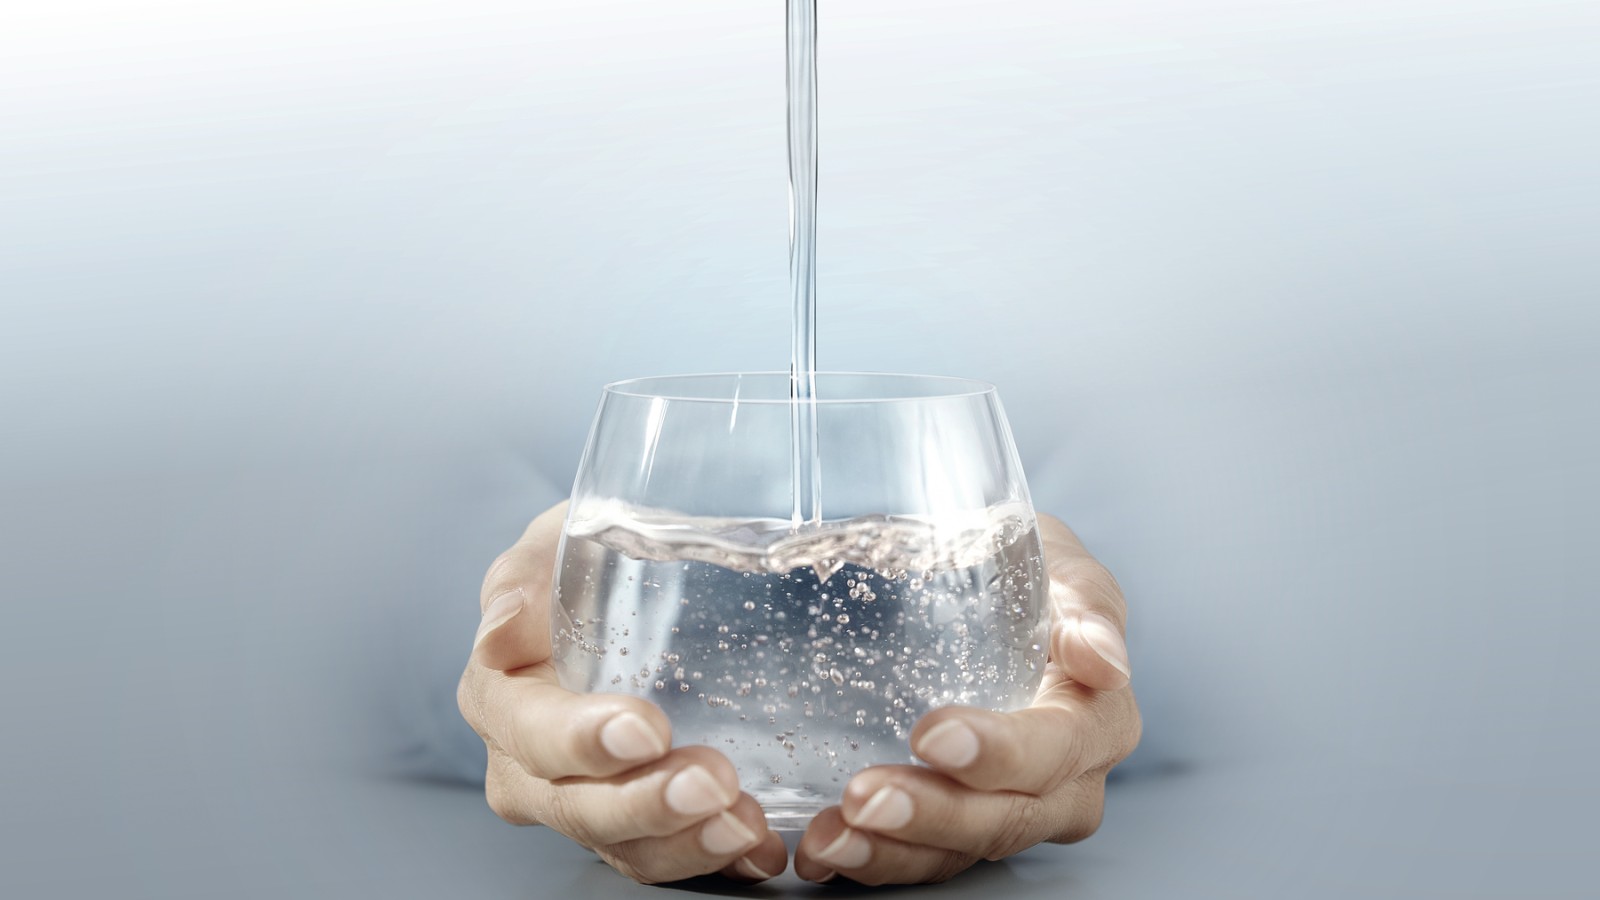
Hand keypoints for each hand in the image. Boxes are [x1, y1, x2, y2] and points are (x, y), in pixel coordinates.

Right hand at [457, 502, 788, 883]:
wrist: (621, 593)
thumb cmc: (582, 566)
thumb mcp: (552, 544)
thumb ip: (526, 573)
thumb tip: (502, 624)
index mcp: (500, 697)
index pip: (530, 732)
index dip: (582, 740)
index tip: (645, 729)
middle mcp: (531, 767)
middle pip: (579, 807)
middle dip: (648, 803)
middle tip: (714, 783)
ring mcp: (586, 803)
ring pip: (627, 847)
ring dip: (687, 844)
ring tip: (746, 825)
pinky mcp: (640, 826)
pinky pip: (672, 857)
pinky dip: (720, 859)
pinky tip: (761, 849)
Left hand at [793, 514, 1141, 883]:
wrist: (999, 597)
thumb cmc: (1035, 578)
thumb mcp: (1067, 569)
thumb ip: (1090, 606)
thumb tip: (1102, 659)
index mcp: (1099, 723)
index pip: (1055, 751)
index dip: (999, 753)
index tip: (930, 735)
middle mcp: (1065, 784)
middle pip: (1004, 818)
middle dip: (931, 814)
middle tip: (863, 797)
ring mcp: (1011, 812)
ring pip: (959, 850)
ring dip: (890, 852)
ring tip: (829, 838)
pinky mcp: (961, 827)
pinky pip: (923, 857)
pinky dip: (872, 859)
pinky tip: (823, 850)